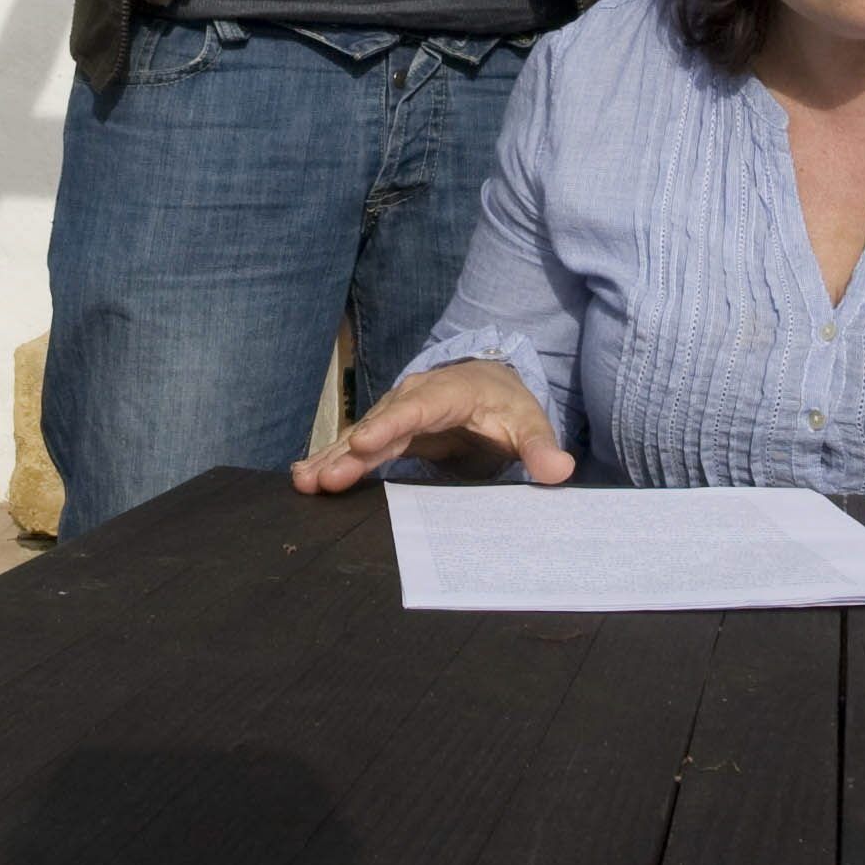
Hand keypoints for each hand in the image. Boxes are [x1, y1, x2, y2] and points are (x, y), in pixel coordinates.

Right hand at [290, 360, 573, 495]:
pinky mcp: (386, 433)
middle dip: (350, 453)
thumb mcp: (529, 422)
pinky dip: (330, 459)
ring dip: (331, 458)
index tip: (363, 445)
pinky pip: (356, 447)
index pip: (416, 409)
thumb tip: (560, 470)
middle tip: (325, 478)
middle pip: (379, 426)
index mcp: (446, 393)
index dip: (389, 426)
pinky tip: (305, 476)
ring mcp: (394, 415)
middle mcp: (412, 400)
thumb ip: (540, 446)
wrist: (488, 383)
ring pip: (360, 436)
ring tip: (304, 481)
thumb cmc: (506, 405)